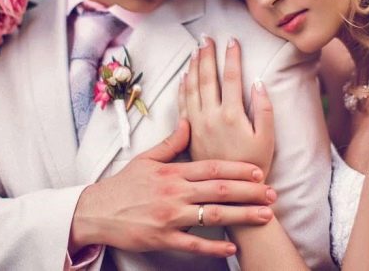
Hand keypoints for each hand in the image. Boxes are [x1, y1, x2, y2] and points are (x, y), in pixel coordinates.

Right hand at [69, 119, 275, 257]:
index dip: (237, 169)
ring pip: (212, 215)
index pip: (212, 168)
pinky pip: (193, 244)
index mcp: (173, 172)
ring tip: (264, 216)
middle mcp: (174, 193)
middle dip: (249, 192)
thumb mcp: (146, 159)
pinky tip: (232, 247)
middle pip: (219, 190)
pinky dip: (214, 246)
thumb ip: (171, 143)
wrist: (96, 212)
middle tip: (272, 193)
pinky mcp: (163, 239)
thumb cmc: (123, 185)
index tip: (258, 170)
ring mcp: (169, 217)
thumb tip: (189, 121)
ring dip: (241, 216)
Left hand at [179, 36, 274, 177]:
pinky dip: (183, 87)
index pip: (230, 77)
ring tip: (196, 50)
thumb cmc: (254, 164)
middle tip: (207, 37)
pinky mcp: (189, 133)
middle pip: (207, 78)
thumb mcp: (268, 137)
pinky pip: (183, 104)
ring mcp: (197, 124)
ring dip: (194, 66)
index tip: (232, 40)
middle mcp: (210, 116)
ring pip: (192, 88)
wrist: (232, 192)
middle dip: (207, 55)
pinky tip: (184, 76)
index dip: (231, 57)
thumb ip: (264, 108)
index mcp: (231, 114)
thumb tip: (258, 82)